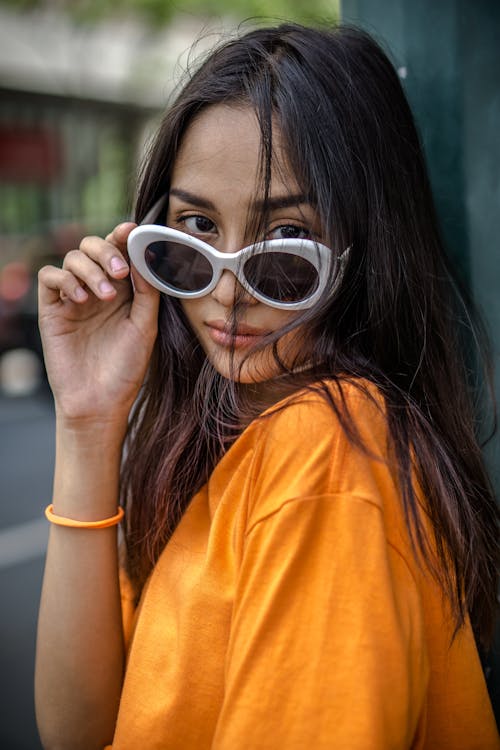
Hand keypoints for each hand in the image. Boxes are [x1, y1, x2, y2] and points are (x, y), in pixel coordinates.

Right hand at [38, 222, 159, 427]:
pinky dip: (65, 279)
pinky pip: (50, 277)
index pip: (120, 252)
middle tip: (120, 271)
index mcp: (123, 290)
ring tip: (105, 296)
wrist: (100, 401)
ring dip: (90, 269)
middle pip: (93, 246)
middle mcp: (98, 289)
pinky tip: (81, 299)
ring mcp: (73, 297)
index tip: (132, 230)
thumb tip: (142, 256)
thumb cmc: (126, 368)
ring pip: (72, 258)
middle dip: (106, 251)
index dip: (124, 236)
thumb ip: (147, 291)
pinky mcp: (52, 309)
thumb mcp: (145, 327)